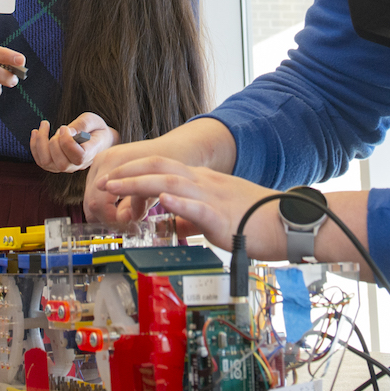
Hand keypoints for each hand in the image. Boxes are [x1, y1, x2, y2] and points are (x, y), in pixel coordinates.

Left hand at [30, 113, 116, 173]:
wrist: (96, 139)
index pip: (78, 157)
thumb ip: (83, 125)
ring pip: (46, 163)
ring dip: (41, 143)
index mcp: (91, 154)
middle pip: (61, 164)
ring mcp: (65, 166)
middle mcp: (77, 165)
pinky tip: (36, 131)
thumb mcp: (93, 121)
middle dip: (55, 143)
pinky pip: (40, 160)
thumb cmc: (96, 129)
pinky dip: (34, 145)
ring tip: (44, 125)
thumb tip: (69, 132)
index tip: (65, 128)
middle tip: (61, 127)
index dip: (68, 143)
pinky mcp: (54, 164)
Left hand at [100, 156, 284, 256]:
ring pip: (170, 182)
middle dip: (127, 173)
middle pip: (160, 168)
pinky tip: (161, 199)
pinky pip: (197, 205)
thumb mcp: (218, 215)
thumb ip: (193, 216)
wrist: (288, 223)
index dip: (134, 170)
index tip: (112, 177)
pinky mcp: (222, 216)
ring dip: (138, 183)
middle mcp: (205, 183)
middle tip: (102, 181)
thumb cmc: (256, 221)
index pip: (162, 167)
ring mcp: (213, 196)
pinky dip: (177, 201)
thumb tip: (172, 221)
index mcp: (203, 182)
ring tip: (115, 186)